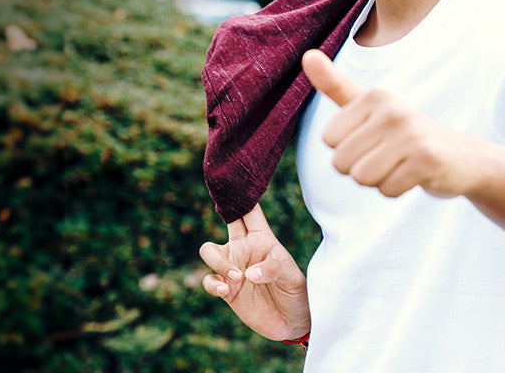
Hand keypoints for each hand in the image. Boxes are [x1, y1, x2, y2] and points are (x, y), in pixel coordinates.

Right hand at [199, 204, 309, 341]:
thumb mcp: (292, 277)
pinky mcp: (226, 290)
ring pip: (209, 251)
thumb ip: (272, 269)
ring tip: (237, 278)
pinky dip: (213, 284)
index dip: (242, 195)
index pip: (250, 212)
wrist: (292, 323)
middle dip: (222, 208)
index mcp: (262, 238)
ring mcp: (233, 268)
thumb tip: (248, 273)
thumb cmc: (296, 293)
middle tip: (220, 204)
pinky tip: (226, 290)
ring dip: (219, 263)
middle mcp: (244, 248)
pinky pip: (209, 280)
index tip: (232, 180)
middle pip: (226, 221)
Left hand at [301, 49, 477, 198]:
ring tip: (398, 165)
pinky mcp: (426, 160)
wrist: (461, 157)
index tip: (373, 140)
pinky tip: (413, 176)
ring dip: (377, 180)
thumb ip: (335, 84)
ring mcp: (411, 134)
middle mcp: (392, 110)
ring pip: (361, 177)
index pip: (328, 139)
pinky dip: (395, 190)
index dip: (346, 148)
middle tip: (387, 156)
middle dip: (360, 167)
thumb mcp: (368, 106)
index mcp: (373, 96)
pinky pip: (386, 189)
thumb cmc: (403, 132)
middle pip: (341, 161)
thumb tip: (307, 55)